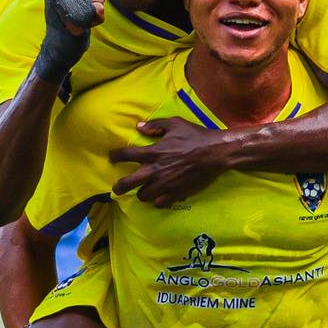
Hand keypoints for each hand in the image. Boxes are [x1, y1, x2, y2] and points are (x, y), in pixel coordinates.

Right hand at [35, 0, 104, 79]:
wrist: (60, 51)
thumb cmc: (67, 24)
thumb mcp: (68, 1)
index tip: (79, 5)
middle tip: (83, 14)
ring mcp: (66, 7)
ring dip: (96, 10)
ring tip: (83, 20)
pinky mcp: (77, 19)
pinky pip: (100, 10)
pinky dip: (98, 19)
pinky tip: (86, 26)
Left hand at [109, 118, 236, 207]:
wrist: (215, 153)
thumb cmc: (195, 136)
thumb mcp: (174, 124)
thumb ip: (155, 125)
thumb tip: (139, 127)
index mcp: (153, 152)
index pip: (126, 155)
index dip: (115, 156)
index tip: (112, 157)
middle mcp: (155, 171)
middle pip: (128, 183)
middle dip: (119, 187)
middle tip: (117, 188)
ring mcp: (165, 184)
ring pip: (143, 196)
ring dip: (141, 193)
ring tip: (143, 190)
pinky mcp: (176, 194)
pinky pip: (159, 203)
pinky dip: (157, 201)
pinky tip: (159, 197)